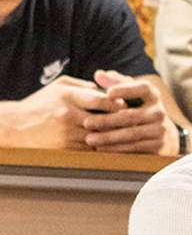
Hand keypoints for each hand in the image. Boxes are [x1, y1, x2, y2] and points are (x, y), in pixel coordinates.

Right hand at [0, 75, 118, 148]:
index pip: (102, 101)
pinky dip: (102, 147)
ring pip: (101, 137)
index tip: (125, 105)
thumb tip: (106, 90)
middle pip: (105, 120)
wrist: (17, 126)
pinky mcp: (66, 148)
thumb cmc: (41, 104)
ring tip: (125, 133)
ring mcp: (67, 134)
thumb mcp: (58, 87)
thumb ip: (83, 86)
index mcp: (68, 97)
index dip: (117, 103)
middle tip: (131, 120)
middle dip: (120, 121)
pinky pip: (92, 149)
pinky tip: (110, 144)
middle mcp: (68, 115)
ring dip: (114, 136)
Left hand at [81, 70, 176, 153]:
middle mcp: (159, 112)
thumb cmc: (138, 109)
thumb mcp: (132, 94)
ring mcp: (160, 130)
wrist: (161, 134)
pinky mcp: (158, 145)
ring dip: (108, 137)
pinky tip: (101, 148)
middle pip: (132, 115)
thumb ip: (115, 83)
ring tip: (90, 139)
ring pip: (131, 134)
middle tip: (86, 123)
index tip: (108, 93)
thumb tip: (99, 74)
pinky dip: (117, 148)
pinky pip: (134, 147)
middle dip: (107, 120)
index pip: (142, 88)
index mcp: (153, 95)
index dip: (126, 89)